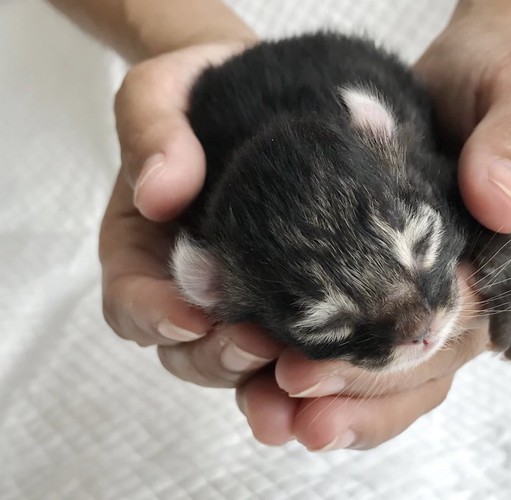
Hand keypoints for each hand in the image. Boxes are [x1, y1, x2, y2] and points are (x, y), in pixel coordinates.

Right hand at [100, 41, 286, 387]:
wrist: (253, 93)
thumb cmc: (196, 94)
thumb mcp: (158, 93)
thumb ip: (150, 131)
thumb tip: (159, 193)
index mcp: (138, 249)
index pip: (131, 302)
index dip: (154, 317)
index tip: (192, 315)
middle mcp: (181, 285)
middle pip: (184, 348)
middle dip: (217, 355)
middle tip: (259, 343)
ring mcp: (233, 296)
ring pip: (233, 360)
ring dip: (260, 368)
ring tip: (301, 357)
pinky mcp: (280, 295)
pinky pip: (282, 343)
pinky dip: (300, 358)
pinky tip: (332, 354)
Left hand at [235, 20, 510, 449]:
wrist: (466, 74)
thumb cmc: (503, 72)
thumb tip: (497, 205)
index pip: (494, 299)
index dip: (426, 329)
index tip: (356, 342)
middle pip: (447, 354)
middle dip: (374, 383)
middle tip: (301, 394)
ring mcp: (461, 295)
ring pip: (413, 370)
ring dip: (349, 398)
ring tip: (282, 415)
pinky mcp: (412, 289)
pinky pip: (382, 345)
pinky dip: (336, 372)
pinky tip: (278, 388)